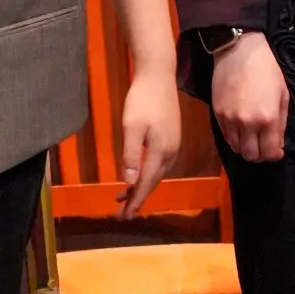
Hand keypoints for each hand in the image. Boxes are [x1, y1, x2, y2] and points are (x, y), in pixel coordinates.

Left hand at [118, 67, 180, 214]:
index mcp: (160, 153)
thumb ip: (130, 154)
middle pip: (153, 182)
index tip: (124, 217)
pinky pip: (158, 164)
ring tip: (123, 197)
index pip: (146, 184)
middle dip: (137, 198)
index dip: (135, 202)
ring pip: (156, 174)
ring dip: (140, 186)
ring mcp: (173, 145)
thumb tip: (129, 181)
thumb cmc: (142, 100)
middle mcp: (170, 153)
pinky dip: (146, 174)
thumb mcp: (131, 127)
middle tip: (122, 214)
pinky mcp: (171, 138)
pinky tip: (137, 173)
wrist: (158, 76)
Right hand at [212, 31, 288, 163]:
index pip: (269, 152)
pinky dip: (234, 138)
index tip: (276, 151)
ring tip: (251, 138)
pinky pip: (225, 136)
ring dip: (245, 147)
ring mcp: (230, 120)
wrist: (239, 52)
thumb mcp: (282, 95)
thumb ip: (281, 123)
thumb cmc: (266, 70)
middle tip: (263, 146)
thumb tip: (278, 143)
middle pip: (251, 155)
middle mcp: (248, 124)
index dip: (274, 155)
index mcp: (268, 119)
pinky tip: (240, 129)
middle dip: (260, 155)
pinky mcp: (217, 114)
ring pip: (236, 148)